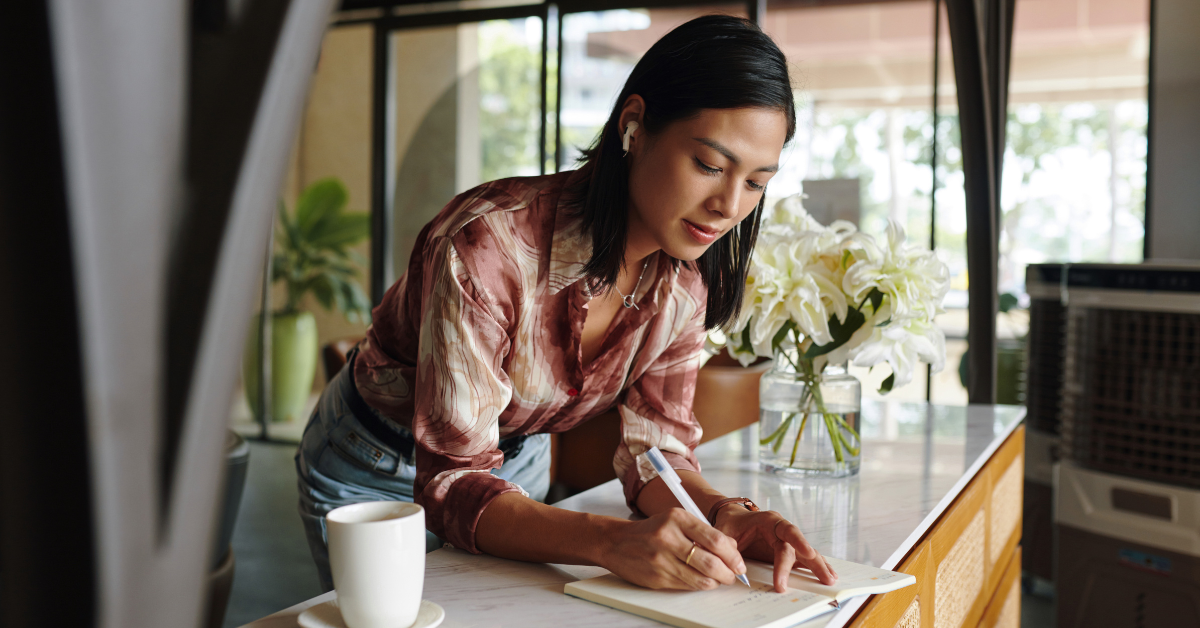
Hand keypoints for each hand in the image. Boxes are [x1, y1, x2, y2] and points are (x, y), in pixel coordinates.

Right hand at [600, 508, 746, 590]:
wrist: (616, 542)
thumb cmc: (650, 531)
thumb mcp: (675, 520)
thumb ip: (702, 532)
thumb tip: (731, 548)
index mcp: (677, 518)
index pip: (715, 539)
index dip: (733, 555)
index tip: (739, 563)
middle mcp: (669, 538)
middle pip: (711, 562)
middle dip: (728, 573)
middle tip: (733, 575)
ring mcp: (662, 560)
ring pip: (701, 579)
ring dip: (716, 582)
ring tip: (719, 579)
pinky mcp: (657, 578)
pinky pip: (687, 586)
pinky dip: (699, 586)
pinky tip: (701, 581)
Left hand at [714, 506, 837, 592]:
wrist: (732, 519)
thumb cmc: (729, 524)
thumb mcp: (724, 531)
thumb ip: (727, 544)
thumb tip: (734, 563)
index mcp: (768, 520)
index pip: (786, 531)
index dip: (798, 543)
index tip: (807, 554)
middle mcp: (782, 528)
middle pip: (800, 545)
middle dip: (812, 562)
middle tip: (823, 577)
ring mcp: (786, 540)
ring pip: (806, 552)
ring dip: (819, 565)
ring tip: (830, 579)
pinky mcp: (787, 551)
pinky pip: (803, 559)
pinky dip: (814, 567)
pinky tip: (827, 575)